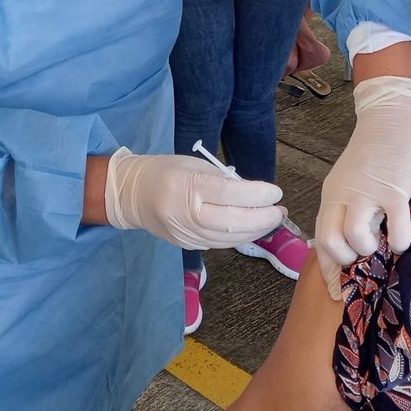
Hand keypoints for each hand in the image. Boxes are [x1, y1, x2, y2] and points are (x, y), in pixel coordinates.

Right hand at [102, 148, 284, 248]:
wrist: (131, 194)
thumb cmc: (165, 171)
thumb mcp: (193, 165)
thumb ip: (222, 180)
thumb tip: (255, 195)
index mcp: (186, 185)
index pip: (228, 194)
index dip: (256, 195)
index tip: (275, 193)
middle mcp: (184, 213)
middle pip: (230, 222)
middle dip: (261, 219)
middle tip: (279, 211)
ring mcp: (183, 233)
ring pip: (227, 238)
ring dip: (254, 231)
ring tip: (272, 219)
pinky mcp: (184, 245)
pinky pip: (218, 244)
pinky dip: (239, 237)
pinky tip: (252, 229)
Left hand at [314, 77, 410, 296]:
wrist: (392, 118)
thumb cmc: (376, 153)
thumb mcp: (352, 180)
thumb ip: (349, 206)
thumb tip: (354, 241)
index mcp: (332, 196)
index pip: (320, 238)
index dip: (328, 268)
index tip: (338, 289)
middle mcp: (343, 196)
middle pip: (330, 242)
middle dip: (347, 261)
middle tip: (365, 256)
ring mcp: (368, 193)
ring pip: (355, 236)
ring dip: (370, 250)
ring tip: (383, 243)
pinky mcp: (394, 189)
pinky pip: (395, 226)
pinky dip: (399, 241)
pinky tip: (403, 238)